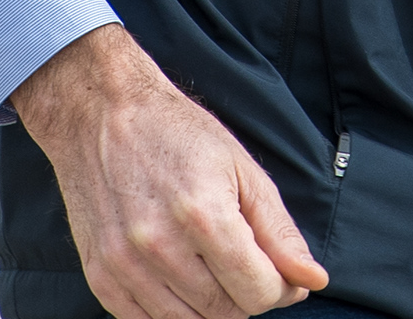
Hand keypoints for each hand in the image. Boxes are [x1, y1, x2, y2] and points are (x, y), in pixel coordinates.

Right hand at [11, 25, 327, 318]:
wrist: (102, 114)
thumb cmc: (176, 133)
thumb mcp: (242, 169)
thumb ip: (279, 232)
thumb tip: (312, 280)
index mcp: (204, 214)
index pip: (257, 291)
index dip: (282, 290)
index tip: (285, 278)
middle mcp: (159, 245)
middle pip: (225, 311)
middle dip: (248, 294)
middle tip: (249, 264)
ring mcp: (125, 265)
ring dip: (212, 306)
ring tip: (214, 266)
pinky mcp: (101, 276)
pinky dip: (173, 309)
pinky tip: (182, 277)